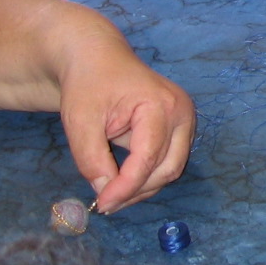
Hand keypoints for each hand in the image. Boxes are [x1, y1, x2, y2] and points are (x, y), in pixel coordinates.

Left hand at [56, 40, 194, 213]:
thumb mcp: (80, 121)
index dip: (126, 187)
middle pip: (168, 167)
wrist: (99, 60)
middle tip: (104, 203)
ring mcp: (185, 119)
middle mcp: (182, 113)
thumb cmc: (89, 84)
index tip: (101, 205)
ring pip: (172, 168)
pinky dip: (147, 175)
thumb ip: (91, 159)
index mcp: (161, 105)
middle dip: (137, 190)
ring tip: (111, 193)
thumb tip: (103, 192)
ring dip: (143, 186)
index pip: (148, 158)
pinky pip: (169, 160)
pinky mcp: (180, 126)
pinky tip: (123, 179)